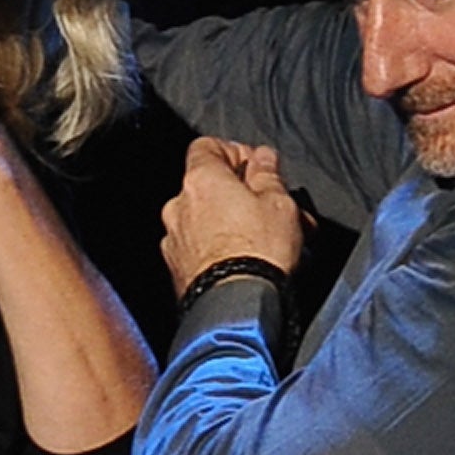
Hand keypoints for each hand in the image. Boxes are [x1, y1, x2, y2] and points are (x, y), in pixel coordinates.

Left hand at [161, 138, 304, 295]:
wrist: (238, 309)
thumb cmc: (258, 255)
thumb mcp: (280, 203)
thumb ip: (268, 174)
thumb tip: (263, 159)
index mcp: (201, 180)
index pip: (207, 146)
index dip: (235, 152)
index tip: (258, 166)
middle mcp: (178, 207)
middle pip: (208, 186)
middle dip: (240, 194)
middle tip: (272, 208)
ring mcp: (174, 241)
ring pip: (206, 220)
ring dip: (233, 224)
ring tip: (268, 241)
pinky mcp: (177, 271)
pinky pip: (200, 249)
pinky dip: (220, 250)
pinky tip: (247, 262)